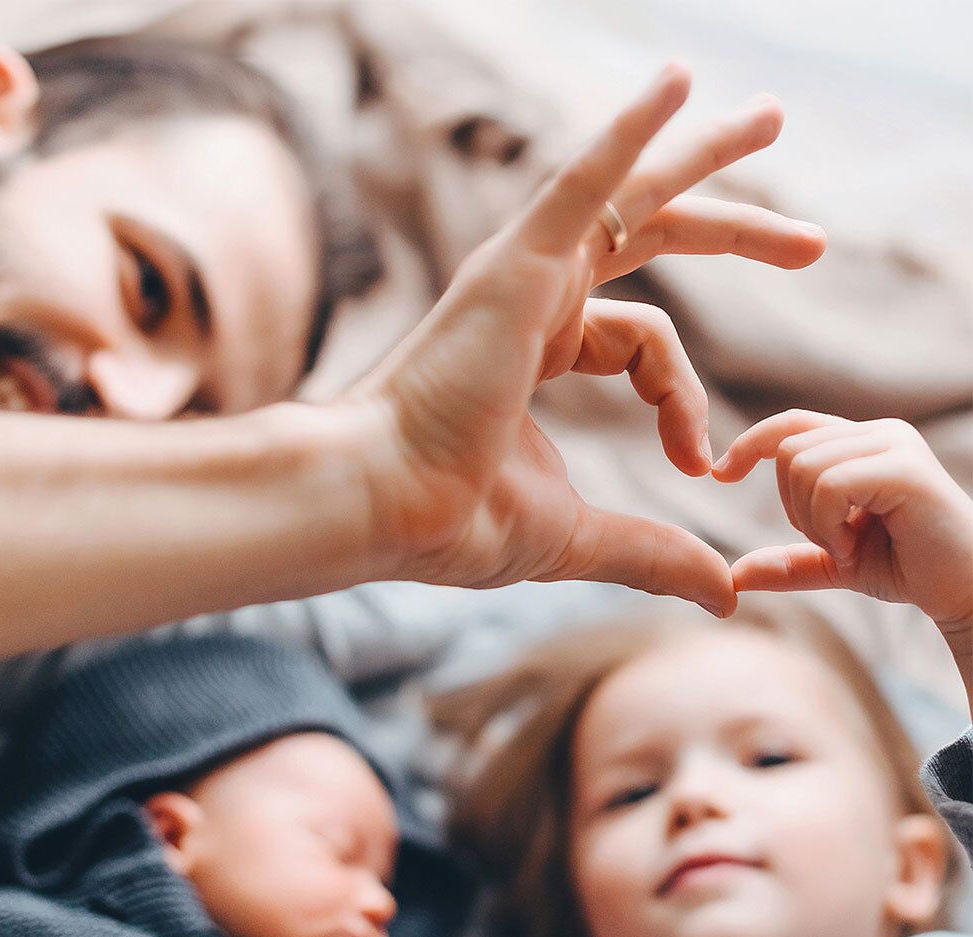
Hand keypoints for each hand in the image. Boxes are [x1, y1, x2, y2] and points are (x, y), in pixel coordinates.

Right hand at [351, 65, 825, 615]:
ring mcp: (522, 276)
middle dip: (730, 228)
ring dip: (702, 156)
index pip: (644, 345)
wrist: (385, 508)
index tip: (697, 464)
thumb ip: (654, 551)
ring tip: (770, 116)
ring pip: (627, 196)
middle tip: (810, 240)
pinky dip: (627, 133)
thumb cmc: (454, 520)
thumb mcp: (581, 535)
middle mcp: (535, 299)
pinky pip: (581, 184)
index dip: (683, 400)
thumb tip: (722, 592)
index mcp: (542, 349)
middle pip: (647, 240)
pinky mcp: (516, 267)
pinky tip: (680, 84)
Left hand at [714, 409, 972, 634]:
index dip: (750, 444)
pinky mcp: (904, 468)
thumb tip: (734, 576)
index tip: (721, 474)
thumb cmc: (908, 568)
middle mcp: (877, 433)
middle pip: (788, 451)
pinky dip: (827, 525)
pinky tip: (854, 546)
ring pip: (802, 467)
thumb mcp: (834, 563)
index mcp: (860, 443)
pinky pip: (829, 484)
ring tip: (847, 545)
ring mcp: (893, 445)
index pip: (791, 424)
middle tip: (833, 542)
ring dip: (812, 520)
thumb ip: (788, 563)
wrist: (965, 591)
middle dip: (792, 507)